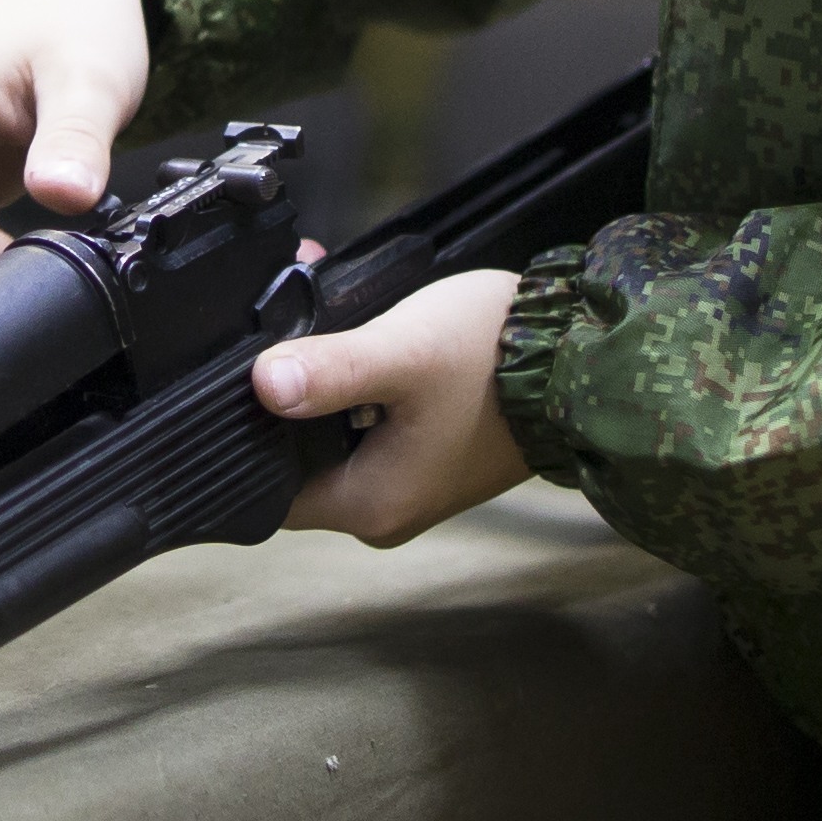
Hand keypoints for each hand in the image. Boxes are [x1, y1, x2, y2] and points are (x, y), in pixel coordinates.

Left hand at [255, 266, 531, 546]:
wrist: (578, 353)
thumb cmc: (496, 359)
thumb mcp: (405, 353)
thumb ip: (331, 370)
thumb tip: (262, 383)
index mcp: (370, 505)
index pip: (266, 486)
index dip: (248, 429)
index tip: (244, 371)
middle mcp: (385, 508)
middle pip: (295, 455)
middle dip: (286, 390)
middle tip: (286, 327)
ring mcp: (409, 482)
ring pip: (330, 432)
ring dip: (321, 378)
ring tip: (319, 312)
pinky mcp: (429, 453)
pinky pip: (368, 420)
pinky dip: (358, 380)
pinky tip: (360, 328)